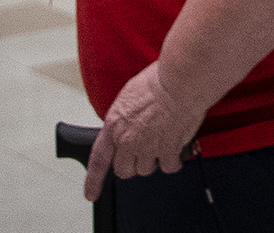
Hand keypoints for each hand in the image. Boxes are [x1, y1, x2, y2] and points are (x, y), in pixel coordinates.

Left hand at [84, 61, 203, 198]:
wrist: (182, 80)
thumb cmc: (161, 80)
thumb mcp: (130, 96)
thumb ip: (125, 117)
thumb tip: (128, 124)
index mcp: (114, 125)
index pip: (98, 159)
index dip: (93, 180)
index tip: (92, 193)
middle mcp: (127, 140)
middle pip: (124, 170)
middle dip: (134, 164)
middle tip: (145, 153)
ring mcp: (147, 146)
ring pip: (146, 169)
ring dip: (155, 161)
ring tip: (164, 146)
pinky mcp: (168, 149)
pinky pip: (169, 166)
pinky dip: (174, 161)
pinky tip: (177, 151)